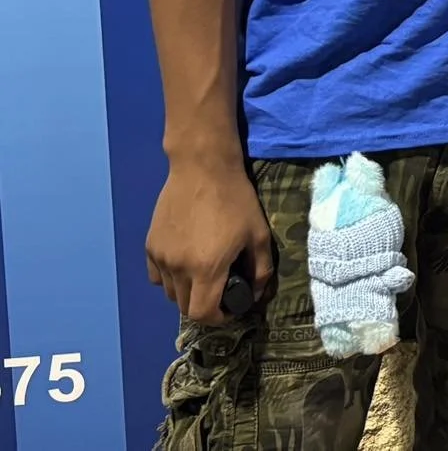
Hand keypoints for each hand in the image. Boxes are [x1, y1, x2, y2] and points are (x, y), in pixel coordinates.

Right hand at [146, 157, 272, 323]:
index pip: (203, 314)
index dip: (219, 317)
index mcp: (206, 268)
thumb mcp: (259, 234)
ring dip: (188, 292)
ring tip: (205, 274)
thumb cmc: (236, 200)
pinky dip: (170, 278)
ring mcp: (160, 257)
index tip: (231, 307)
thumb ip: (260, 269)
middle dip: (205, 305)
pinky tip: (185, 262)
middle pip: (185, 307)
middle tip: (221, 290)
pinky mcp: (150, 246)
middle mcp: (178, 268)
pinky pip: (157, 276)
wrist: (202, 168)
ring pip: (170, 293)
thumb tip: (257, 293)